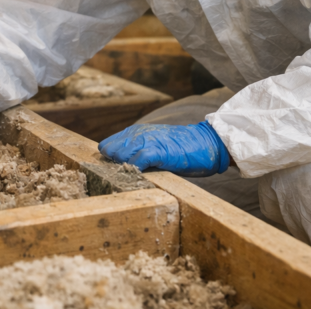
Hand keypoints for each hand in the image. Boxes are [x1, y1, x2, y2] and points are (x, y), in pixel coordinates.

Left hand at [98, 121, 229, 176]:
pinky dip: (134, 170)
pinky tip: (140, 176)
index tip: (113, 172)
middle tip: (121, 177)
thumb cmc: (180, 147)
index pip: (106, 146)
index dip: (107, 161)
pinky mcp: (157, 151)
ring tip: (130, 178)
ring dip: (121, 168)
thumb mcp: (153, 144)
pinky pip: (135, 161)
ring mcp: (146, 141)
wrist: (204, 143)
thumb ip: (136, 151)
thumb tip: (119, 167)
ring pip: (118, 155)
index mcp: (134, 132)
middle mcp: (137, 134)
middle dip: (111, 165)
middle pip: (108, 151)